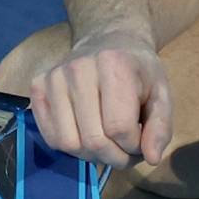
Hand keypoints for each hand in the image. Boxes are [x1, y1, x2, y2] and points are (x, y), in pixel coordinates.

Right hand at [27, 28, 173, 170]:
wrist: (108, 40)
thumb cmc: (137, 71)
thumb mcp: (161, 94)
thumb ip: (160, 127)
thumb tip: (151, 158)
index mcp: (114, 65)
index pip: (119, 128)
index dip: (134, 146)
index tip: (140, 141)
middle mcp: (78, 69)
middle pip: (93, 140)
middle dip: (114, 157)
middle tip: (124, 151)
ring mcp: (53, 77)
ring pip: (69, 143)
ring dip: (91, 156)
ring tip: (105, 144)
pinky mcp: (37, 86)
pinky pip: (51, 137)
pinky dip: (71, 148)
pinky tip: (85, 135)